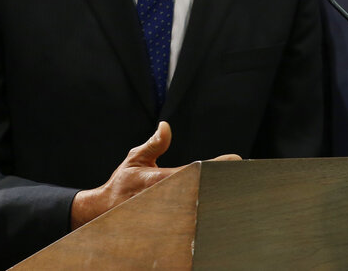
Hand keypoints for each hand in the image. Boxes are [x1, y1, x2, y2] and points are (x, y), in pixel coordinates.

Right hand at [69, 121, 239, 228]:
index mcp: (158, 179)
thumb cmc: (122, 183)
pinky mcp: (168, 223)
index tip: (234, 159)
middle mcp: (165, 197)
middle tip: (243, 174)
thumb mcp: (135, 159)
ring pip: (198, 205)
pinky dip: (206, 211)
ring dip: (217, 197)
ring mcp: (167, 212)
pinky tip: (222, 209)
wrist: (104, 211)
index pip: (192, 171)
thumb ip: (154, 145)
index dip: (214, 166)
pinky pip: (190, 218)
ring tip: (239, 190)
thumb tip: (166, 126)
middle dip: (221, 181)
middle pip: (200, 189)